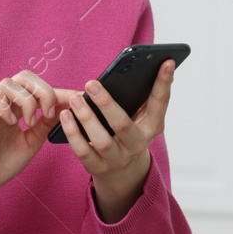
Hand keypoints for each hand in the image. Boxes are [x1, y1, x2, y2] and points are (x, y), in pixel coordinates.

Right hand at [0, 69, 64, 206]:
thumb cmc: (1, 163)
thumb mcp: (31, 142)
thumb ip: (45, 124)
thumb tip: (65, 108)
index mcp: (17, 108)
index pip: (39, 89)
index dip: (60, 92)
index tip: (80, 99)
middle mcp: (3, 103)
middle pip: (24, 76)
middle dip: (43, 91)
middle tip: (48, 114)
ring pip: (8, 83)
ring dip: (25, 101)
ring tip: (28, 123)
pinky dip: (4, 110)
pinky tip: (11, 125)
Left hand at [57, 59, 176, 190]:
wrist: (122, 171)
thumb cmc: (128, 132)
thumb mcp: (139, 117)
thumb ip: (138, 98)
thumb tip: (132, 68)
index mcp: (152, 127)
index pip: (160, 103)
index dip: (164, 83)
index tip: (166, 61)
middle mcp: (137, 144)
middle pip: (122, 125)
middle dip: (106, 103)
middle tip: (91, 84)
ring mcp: (118, 159)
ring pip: (101, 140)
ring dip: (86, 118)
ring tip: (75, 100)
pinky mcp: (99, 168)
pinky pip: (83, 152)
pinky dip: (73, 133)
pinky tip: (65, 117)